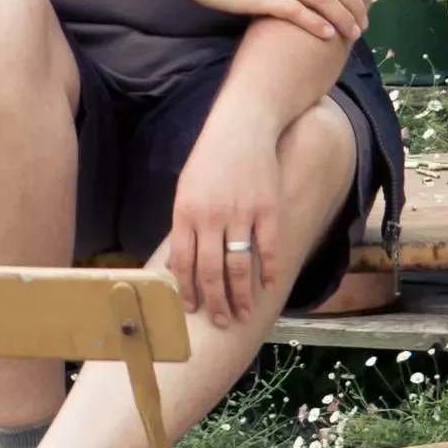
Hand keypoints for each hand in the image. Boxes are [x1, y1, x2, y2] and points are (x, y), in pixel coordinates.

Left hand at [165, 78, 295, 331]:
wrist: (242, 126)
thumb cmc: (210, 159)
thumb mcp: (186, 188)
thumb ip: (184, 225)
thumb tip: (180, 266)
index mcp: (186, 212)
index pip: (183, 263)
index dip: (188, 290)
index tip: (193, 308)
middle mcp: (212, 216)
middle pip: (211, 272)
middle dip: (215, 303)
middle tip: (221, 322)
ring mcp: (241, 214)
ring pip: (239, 267)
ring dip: (240, 296)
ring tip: (242, 314)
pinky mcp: (268, 210)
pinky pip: (267, 250)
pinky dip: (268, 272)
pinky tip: (268, 287)